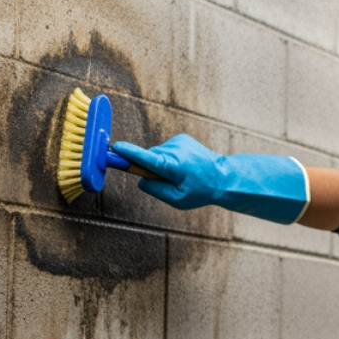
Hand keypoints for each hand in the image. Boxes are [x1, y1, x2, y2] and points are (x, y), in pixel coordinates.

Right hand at [112, 135, 308, 224]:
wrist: (223, 176)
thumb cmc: (200, 191)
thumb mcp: (176, 200)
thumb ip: (154, 190)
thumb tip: (140, 180)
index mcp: (173, 166)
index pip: (146, 158)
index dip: (129, 153)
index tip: (116, 148)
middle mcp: (174, 150)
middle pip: (149, 158)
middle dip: (150, 168)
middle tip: (167, 181)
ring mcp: (178, 141)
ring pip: (157, 154)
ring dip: (161, 164)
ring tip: (180, 174)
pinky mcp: (181, 138)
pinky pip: (165, 149)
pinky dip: (169, 158)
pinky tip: (183, 165)